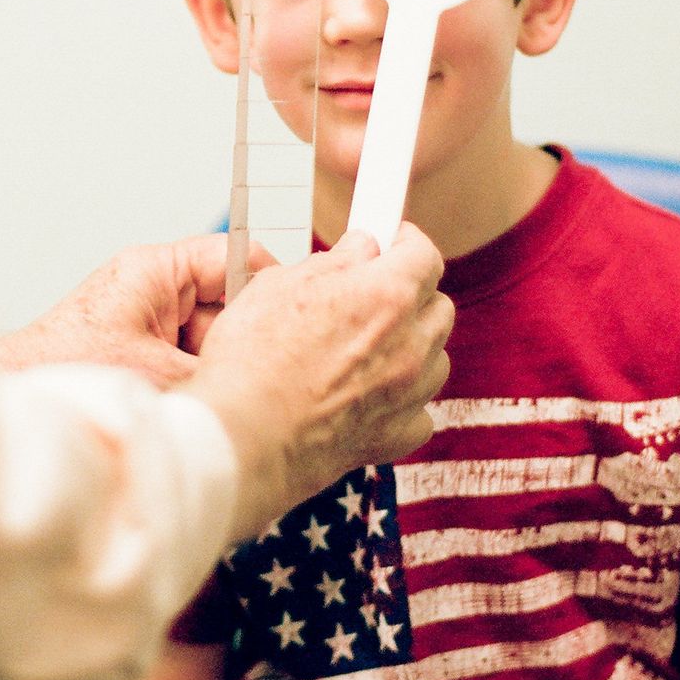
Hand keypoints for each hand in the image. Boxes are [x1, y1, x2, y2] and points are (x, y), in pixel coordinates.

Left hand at [0, 236, 263, 388]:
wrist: (20, 404)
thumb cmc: (69, 373)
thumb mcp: (164, 373)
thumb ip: (221, 371)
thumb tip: (268, 384)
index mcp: (158, 271)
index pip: (238, 259)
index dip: (274, 289)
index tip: (299, 320)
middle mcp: (156, 290)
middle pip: (232, 306)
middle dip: (245, 345)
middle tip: (259, 377)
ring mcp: (150, 324)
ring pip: (216, 342)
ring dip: (221, 373)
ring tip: (220, 400)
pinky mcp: (143, 356)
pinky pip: (192, 366)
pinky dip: (200, 388)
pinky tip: (203, 412)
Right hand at [188, 224, 453, 542]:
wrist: (242, 438)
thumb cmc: (252, 363)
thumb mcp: (279, 285)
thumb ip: (333, 263)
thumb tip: (359, 250)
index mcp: (386, 295)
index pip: (424, 254)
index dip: (405, 243)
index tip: (392, 242)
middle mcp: (410, 343)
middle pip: (437, 305)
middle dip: (410, 294)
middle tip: (371, 294)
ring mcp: (409, 393)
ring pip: (434, 357)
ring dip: (411, 346)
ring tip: (364, 349)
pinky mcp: (398, 435)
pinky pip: (420, 408)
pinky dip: (402, 399)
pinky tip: (366, 395)